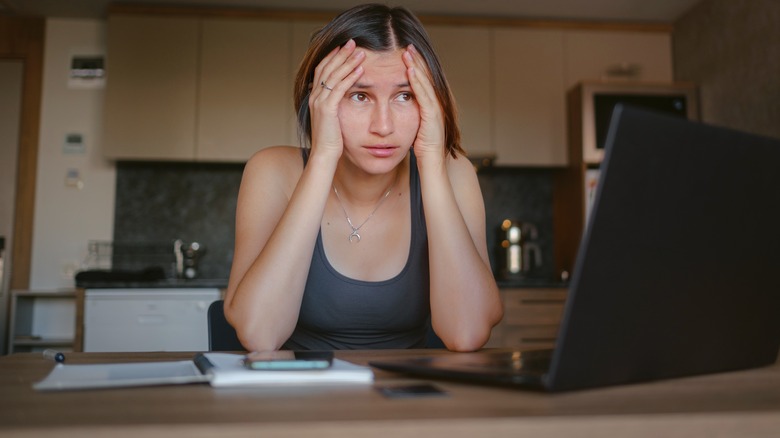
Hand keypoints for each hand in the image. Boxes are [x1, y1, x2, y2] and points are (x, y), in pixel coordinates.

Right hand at [309, 39, 364, 159]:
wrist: (324, 156)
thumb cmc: (331, 141)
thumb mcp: (332, 119)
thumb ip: (334, 106)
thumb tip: (342, 99)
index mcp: (315, 97)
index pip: (323, 70)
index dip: (333, 57)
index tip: (344, 47)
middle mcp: (315, 96)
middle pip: (327, 67)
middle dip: (341, 54)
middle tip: (353, 42)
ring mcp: (320, 102)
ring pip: (334, 75)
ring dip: (348, 61)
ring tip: (361, 51)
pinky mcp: (327, 109)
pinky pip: (340, 88)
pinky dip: (350, 76)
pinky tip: (361, 69)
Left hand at [403, 44, 445, 167]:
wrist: (432, 167)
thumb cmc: (422, 152)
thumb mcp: (413, 130)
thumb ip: (409, 118)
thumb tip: (398, 111)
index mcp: (430, 108)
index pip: (422, 83)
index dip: (415, 67)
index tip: (406, 54)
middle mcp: (435, 106)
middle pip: (426, 78)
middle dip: (417, 61)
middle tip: (407, 45)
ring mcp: (436, 110)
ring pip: (426, 83)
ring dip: (416, 66)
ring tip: (407, 52)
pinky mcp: (433, 116)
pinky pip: (424, 95)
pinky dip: (417, 81)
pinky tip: (410, 71)